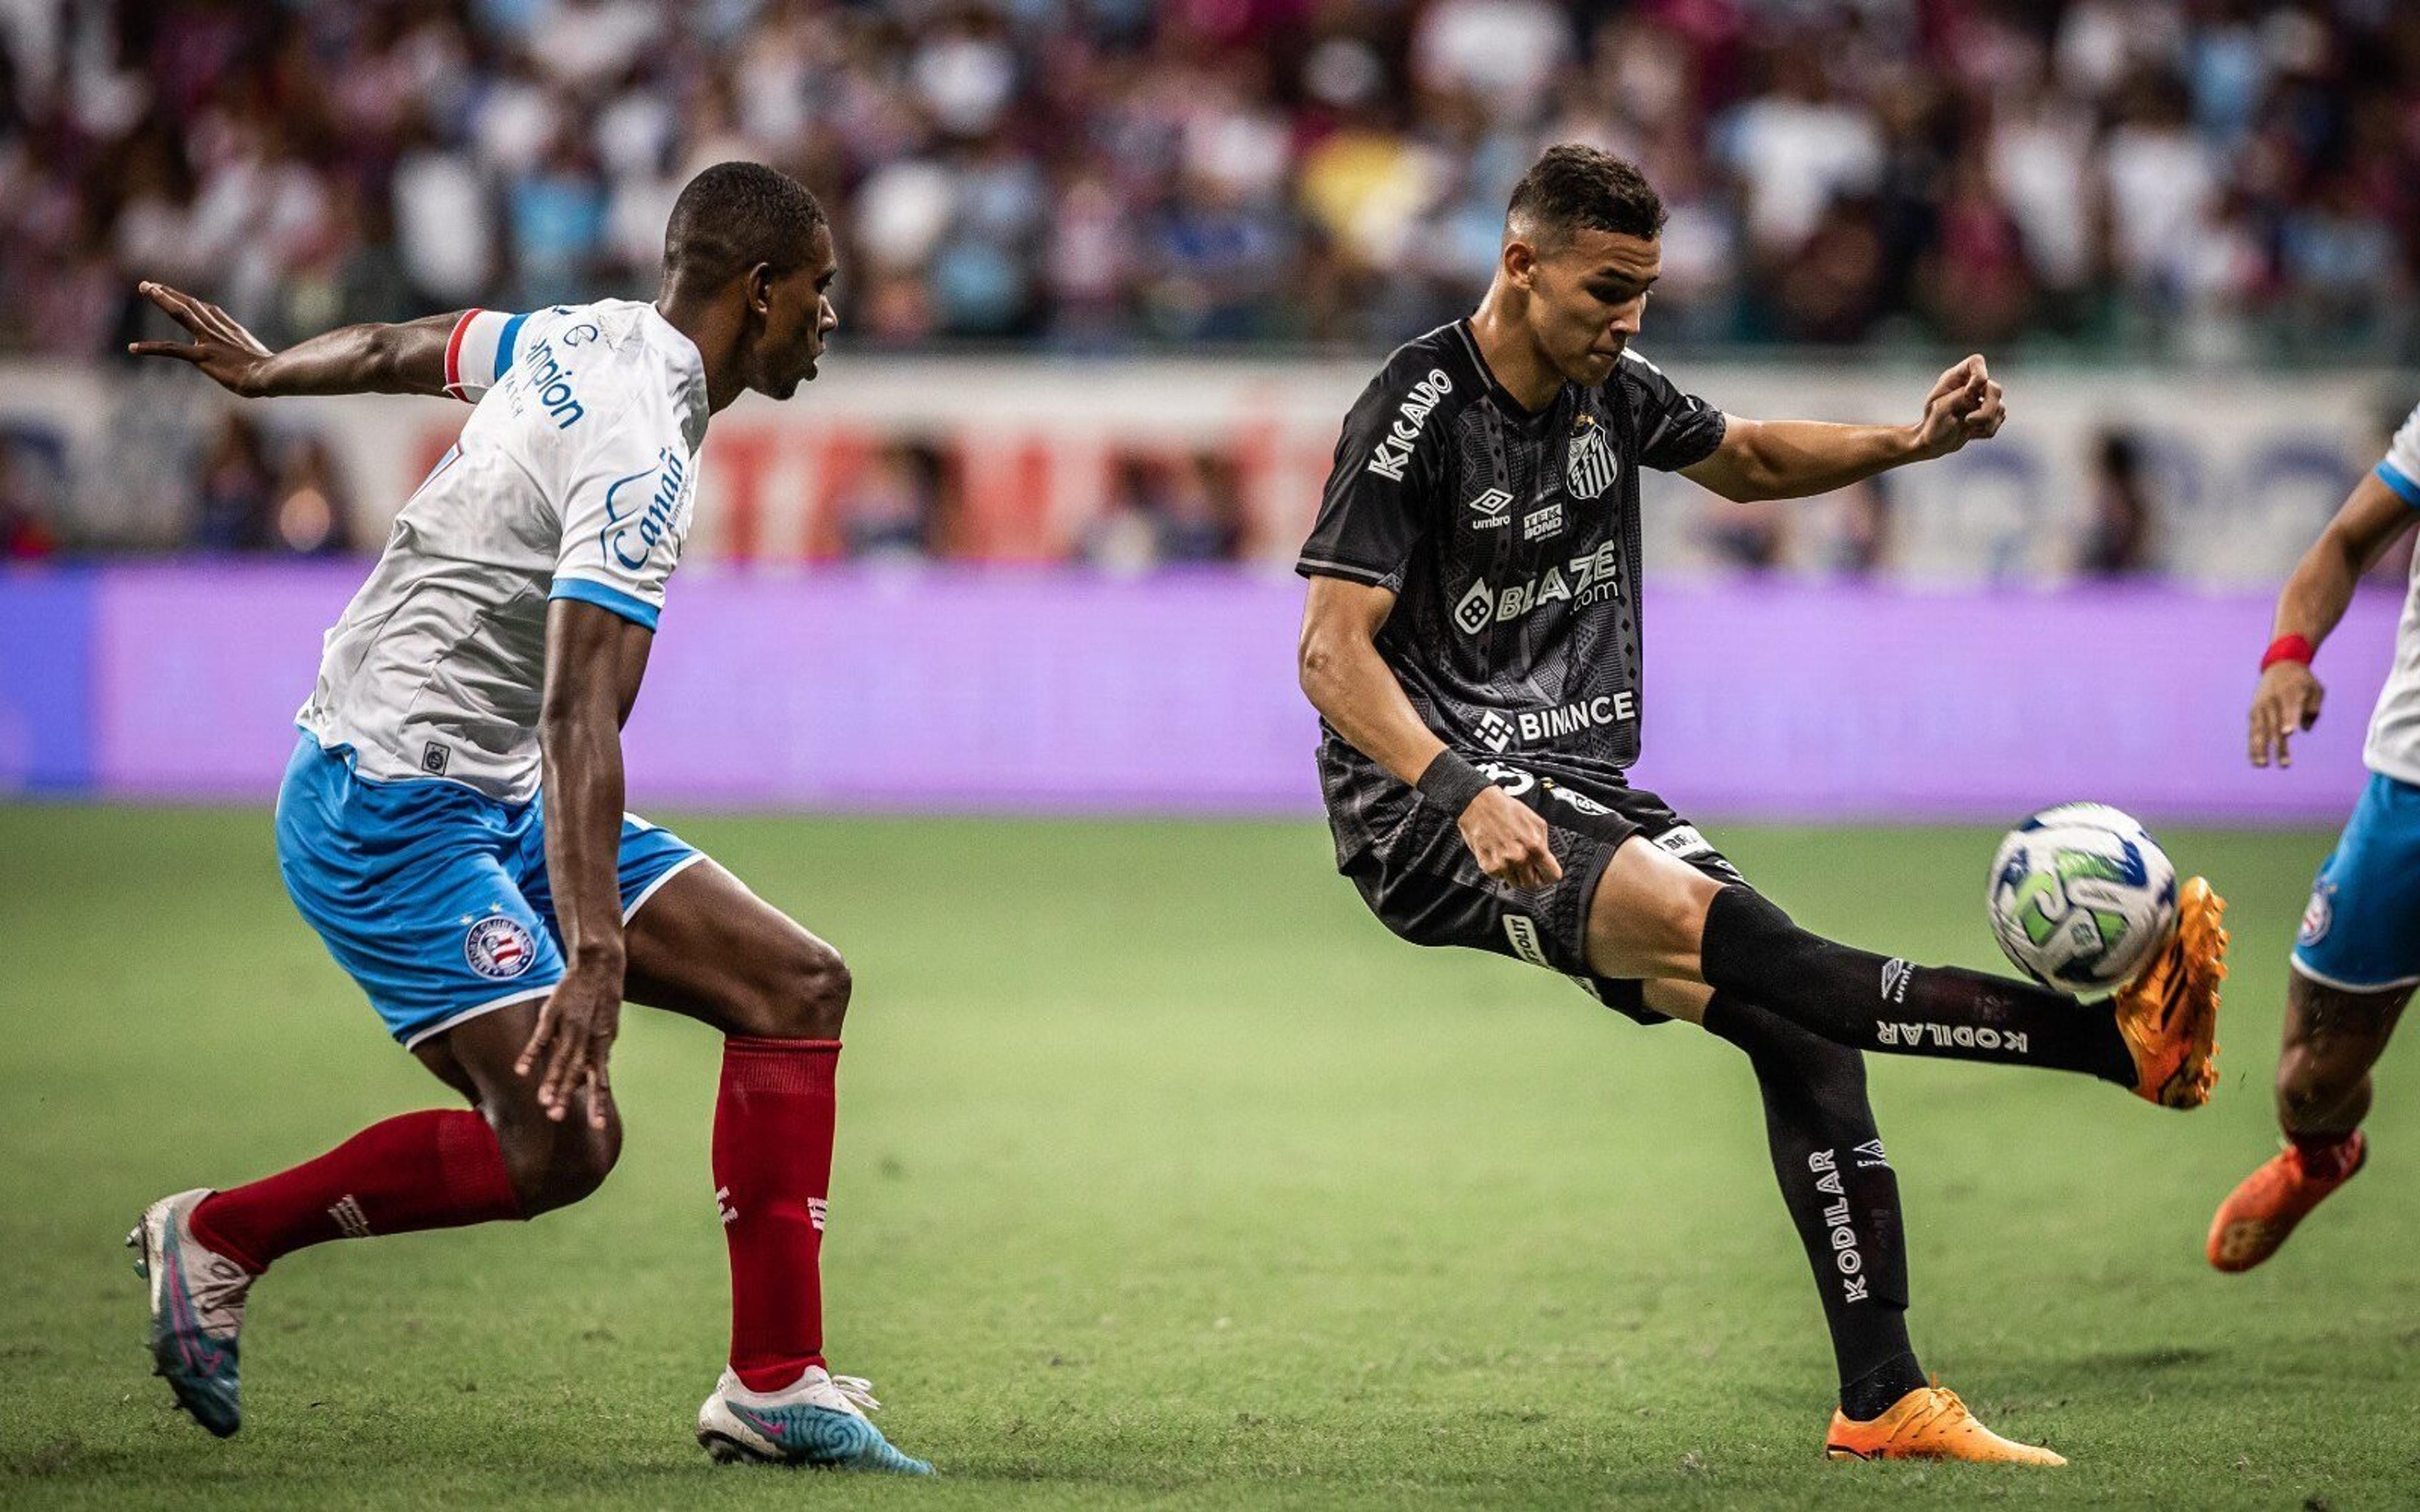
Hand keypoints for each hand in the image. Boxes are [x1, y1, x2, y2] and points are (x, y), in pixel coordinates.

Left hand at [125, 282, 277, 395]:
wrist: (273, 376)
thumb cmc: (277, 375)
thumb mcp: (270, 362)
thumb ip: (263, 358)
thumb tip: (276, 368)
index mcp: (235, 332)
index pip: (211, 312)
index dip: (196, 303)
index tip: (185, 297)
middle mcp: (219, 331)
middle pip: (192, 305)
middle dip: (171, 293)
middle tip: (150, 284)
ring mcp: (210, 342)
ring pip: (181, 313)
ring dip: (163, 299)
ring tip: (145, 287)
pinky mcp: (202, 356)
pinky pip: (172, 349)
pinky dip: (151, 348)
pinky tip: (133, 348)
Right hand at [516, 960, 622, 1127]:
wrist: (601, 965)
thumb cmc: (602, 999)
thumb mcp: (607, 1026)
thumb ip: (598, 1051)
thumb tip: (594, 1072)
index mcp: (602, 1044)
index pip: (600, 1080)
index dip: (598, 1103)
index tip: (598, 1126)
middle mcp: (589, 1038)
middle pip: (577, 1072)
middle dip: (567, 1096)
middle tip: (556, 1118)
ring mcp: (572, 1026)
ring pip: (561, 1058)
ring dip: (551, 1081)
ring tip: (542, 1102)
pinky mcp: (555, 1013)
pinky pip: (541, 1037)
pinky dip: (531, 1054)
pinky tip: (520, 1071)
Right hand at [1457, 784, 1562, 890]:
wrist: (1479, 805)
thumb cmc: (1506, 810)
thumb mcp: (1536, 822)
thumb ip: (1543, 843)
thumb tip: (1546, 860)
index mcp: (1535, 846)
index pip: (1552, 876)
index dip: (1549, 874)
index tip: (1545, 872)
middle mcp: (1520, 858)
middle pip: (1533, 885)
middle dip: (1532, 877)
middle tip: (1527, 867)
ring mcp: (1503, 864)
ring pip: (1516, 884)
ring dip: (1515, 874)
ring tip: (1511, 858)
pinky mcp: (1488, 867)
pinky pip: (1499, 878)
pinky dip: (1500, 870)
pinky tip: (1498, 855)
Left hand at [1911, 354, 2005, 459]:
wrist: (1935, 442)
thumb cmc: (1932, 424)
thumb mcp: (1940, 408)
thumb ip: (1959, 397)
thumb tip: (1977, 399)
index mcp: (1955, 378)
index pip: (1976, 362)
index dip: (1979, 376)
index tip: (1968, 394)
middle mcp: (1971, 385)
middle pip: (1994, 389)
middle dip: (1986, 409)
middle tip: (1968, 420)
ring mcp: (1983, 398)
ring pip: (2000, 406)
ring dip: (1986, 422)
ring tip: (1968, 428)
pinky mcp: (1990, 412)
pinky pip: (1999, 419)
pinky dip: (1987, 429)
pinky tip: (1972, 432)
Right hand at [2249, 659, 2323, 767]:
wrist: (2280, 664)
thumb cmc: (2303, 680)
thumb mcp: (2316, 688)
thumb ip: (2313, 708)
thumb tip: (2303, 729)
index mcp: (2290, 693)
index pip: (2289, 709)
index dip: (2288, 720)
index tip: (2288, 733)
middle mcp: (2272, 700)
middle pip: (2275, 725)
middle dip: (2279, 745)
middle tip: (2285, 763)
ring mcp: (2260, 706)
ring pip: (2259, 730)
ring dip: (2260, 749)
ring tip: (2263, 765)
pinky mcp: (2253, 712)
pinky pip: (2253, 731)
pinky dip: (2253, 745)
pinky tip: (2256, 759)